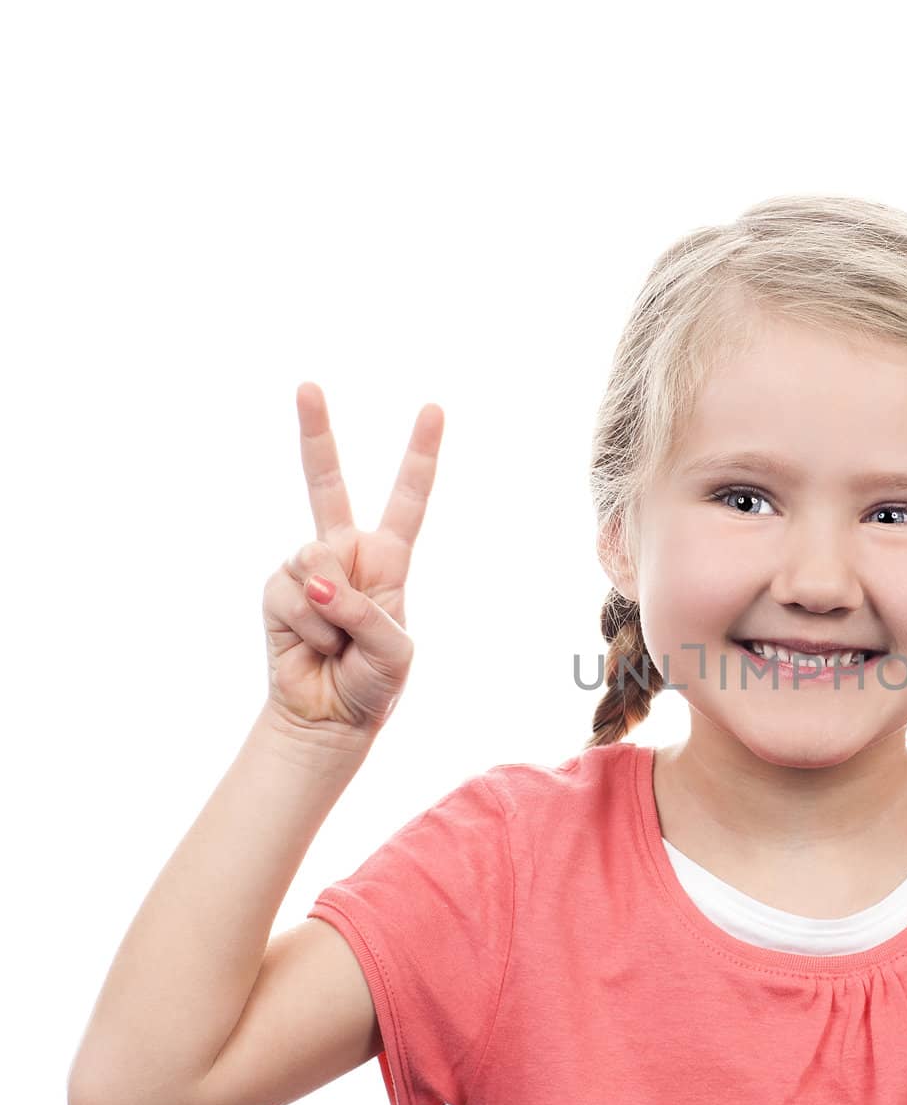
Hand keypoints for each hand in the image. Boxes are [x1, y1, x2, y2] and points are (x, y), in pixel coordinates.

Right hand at [262, 382, 442, 738]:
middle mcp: (346, 554)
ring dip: (330, 608)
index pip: (408, 498)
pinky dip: (306, 624)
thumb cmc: (374, 684)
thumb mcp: (393, 652)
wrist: (328, 719)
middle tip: (308, 385)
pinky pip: (289, 592)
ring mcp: (307, 569)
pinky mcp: (276, 591)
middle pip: (328, 484)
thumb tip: (313, 578)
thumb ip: (363, 612)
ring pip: (312, 557)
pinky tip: (313, 646)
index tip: (433, 408)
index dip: (420, 454)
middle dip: (316, 434)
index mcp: (389, 558)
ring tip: (337, 642)